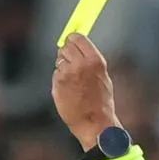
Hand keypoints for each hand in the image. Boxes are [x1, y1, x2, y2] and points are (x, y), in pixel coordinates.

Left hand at [52, 33, 119, 149]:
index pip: (77, 38)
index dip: (73, 40)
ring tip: (73, 81)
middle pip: (65, 46)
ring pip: (59, 60)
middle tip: (71, 62)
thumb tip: (77, 46)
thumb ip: (89, 59)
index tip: (72, 43)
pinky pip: (56, 74)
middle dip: (67, 52)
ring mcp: (67, 74)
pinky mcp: (57, 84)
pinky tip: (68, 90)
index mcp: (94, 60)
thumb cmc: (100, 101)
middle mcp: (80, 64)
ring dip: (63, 66)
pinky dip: (60, 79)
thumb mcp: (102, 75)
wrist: (93, 122)